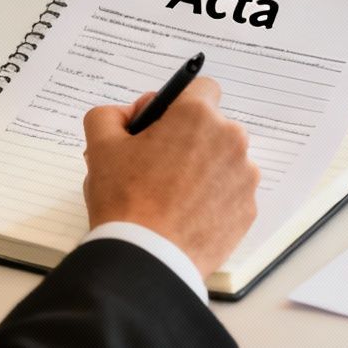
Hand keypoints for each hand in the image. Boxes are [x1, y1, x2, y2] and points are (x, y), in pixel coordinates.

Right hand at [81, 77, 259, 277]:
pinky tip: (185, 215)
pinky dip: (212, 199)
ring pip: (222, 161)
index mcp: (198, 116)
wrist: (147, 259)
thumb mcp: (100, 145)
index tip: (162, 125)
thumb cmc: (125, 201)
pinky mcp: (248, 209)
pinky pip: (230, 193)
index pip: (201, 88)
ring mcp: (244, 177)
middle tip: (157, 166)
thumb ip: (110, 115)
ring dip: (202, 170)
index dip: (177, 104)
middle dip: (188, 140)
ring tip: (170, 196)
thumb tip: (129, 115)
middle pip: (211, 127)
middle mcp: (230, 140)